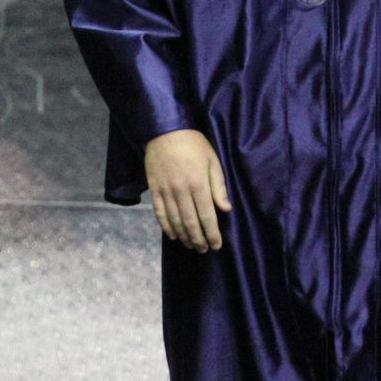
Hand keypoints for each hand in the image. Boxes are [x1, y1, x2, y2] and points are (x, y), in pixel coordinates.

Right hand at [144, 129, 231, 252]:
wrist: (165, 130)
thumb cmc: (194, 144)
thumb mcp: (212, 160)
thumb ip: (218, 186)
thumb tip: (226, 209)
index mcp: (198, 184)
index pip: (207, 216)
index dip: (212, 234)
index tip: (217, 245)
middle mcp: (182, 191)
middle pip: (191, 223)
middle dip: (199, 239)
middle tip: (204, 250)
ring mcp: (166, 191)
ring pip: (175, 221)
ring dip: (184, 236)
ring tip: (191, 245)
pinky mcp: (154, 189)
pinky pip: (160, 213)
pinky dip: (166, 227)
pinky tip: (173, 235)